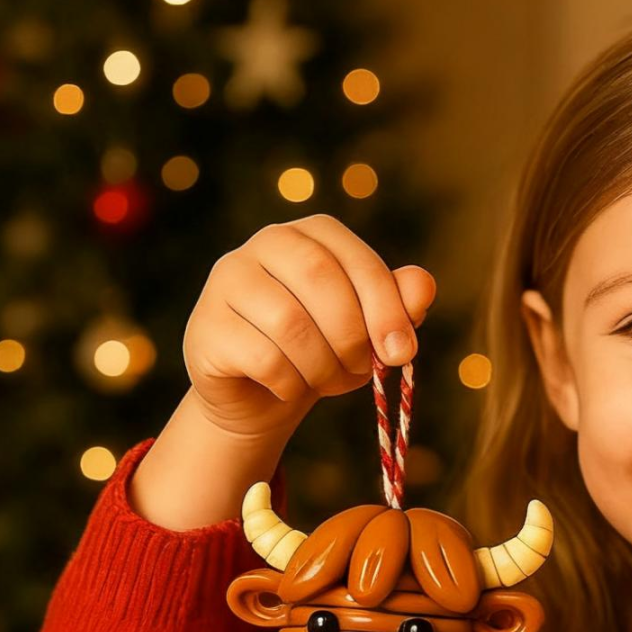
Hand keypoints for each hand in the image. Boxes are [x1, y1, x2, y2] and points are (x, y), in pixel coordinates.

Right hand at [182, 215, 435, 440]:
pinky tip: (288, 386)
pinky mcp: (207, 325)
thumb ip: (399, 304)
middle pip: (320, 279)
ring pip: (290, 323)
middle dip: (352, 336)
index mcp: (313, 235)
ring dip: (322, 366)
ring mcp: (228, 279)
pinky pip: (263, 358)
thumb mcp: (370, 330)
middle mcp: (266, 243)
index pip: (356, 260)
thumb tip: (423, 286)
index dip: (386, 308)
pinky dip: (290, 383)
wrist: (262, 397)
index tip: (403, 352)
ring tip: (326, 380)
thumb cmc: (325, 352)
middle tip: (360, 370)